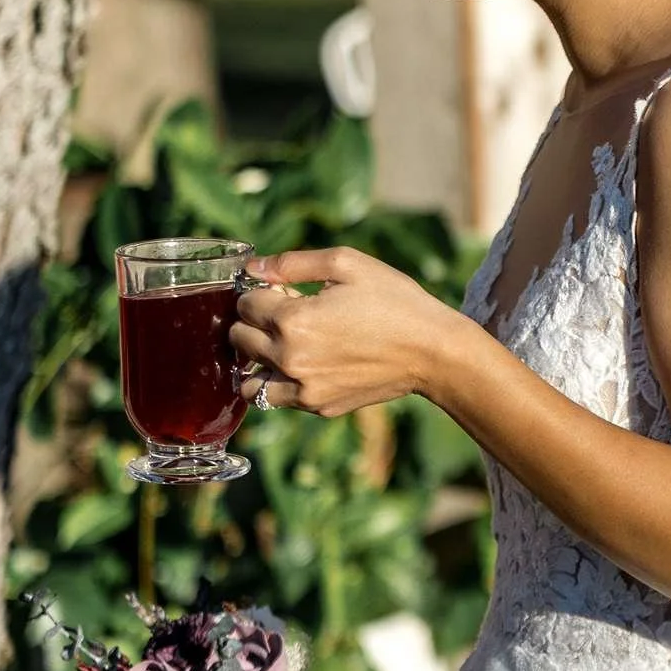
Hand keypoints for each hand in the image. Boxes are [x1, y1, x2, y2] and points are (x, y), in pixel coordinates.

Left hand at [233, 248, 466, 418]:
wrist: (429, 350)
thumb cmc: (392, 298)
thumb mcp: (347, 264)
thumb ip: (293, 263)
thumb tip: (253, 268)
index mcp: (294, 320)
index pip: (246, 305)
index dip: (258, 291)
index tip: (278, 288)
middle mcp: (290, 360)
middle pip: (240, 340)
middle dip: (252, 321)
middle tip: (282, 309)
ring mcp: (303, 390)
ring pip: (249, 380)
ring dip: (257, 359)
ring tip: (283, 342)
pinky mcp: (317, 408)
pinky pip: (277, 398)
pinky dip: (279, 381)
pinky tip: (306, 362)